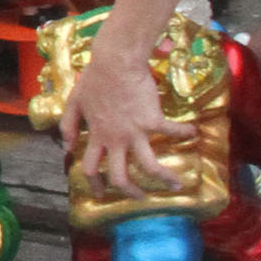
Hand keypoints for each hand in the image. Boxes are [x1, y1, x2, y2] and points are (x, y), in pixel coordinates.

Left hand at [57, 43, 186, 196]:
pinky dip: (184, 133)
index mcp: (97, 136)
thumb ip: (69, 126)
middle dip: (130, 192)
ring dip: (164, 178)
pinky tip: (193, 131)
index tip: (101, 194)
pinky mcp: (153, 120)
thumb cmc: (95, 79)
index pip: (91, 168)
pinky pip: (172, 131)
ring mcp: (135, 133)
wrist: (116, 63)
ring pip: (150, 167)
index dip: (94, 185)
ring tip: (177, 185)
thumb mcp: (75, 103)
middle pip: (120, 177)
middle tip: (140, 197)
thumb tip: (67, 148)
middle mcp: (116, 140)